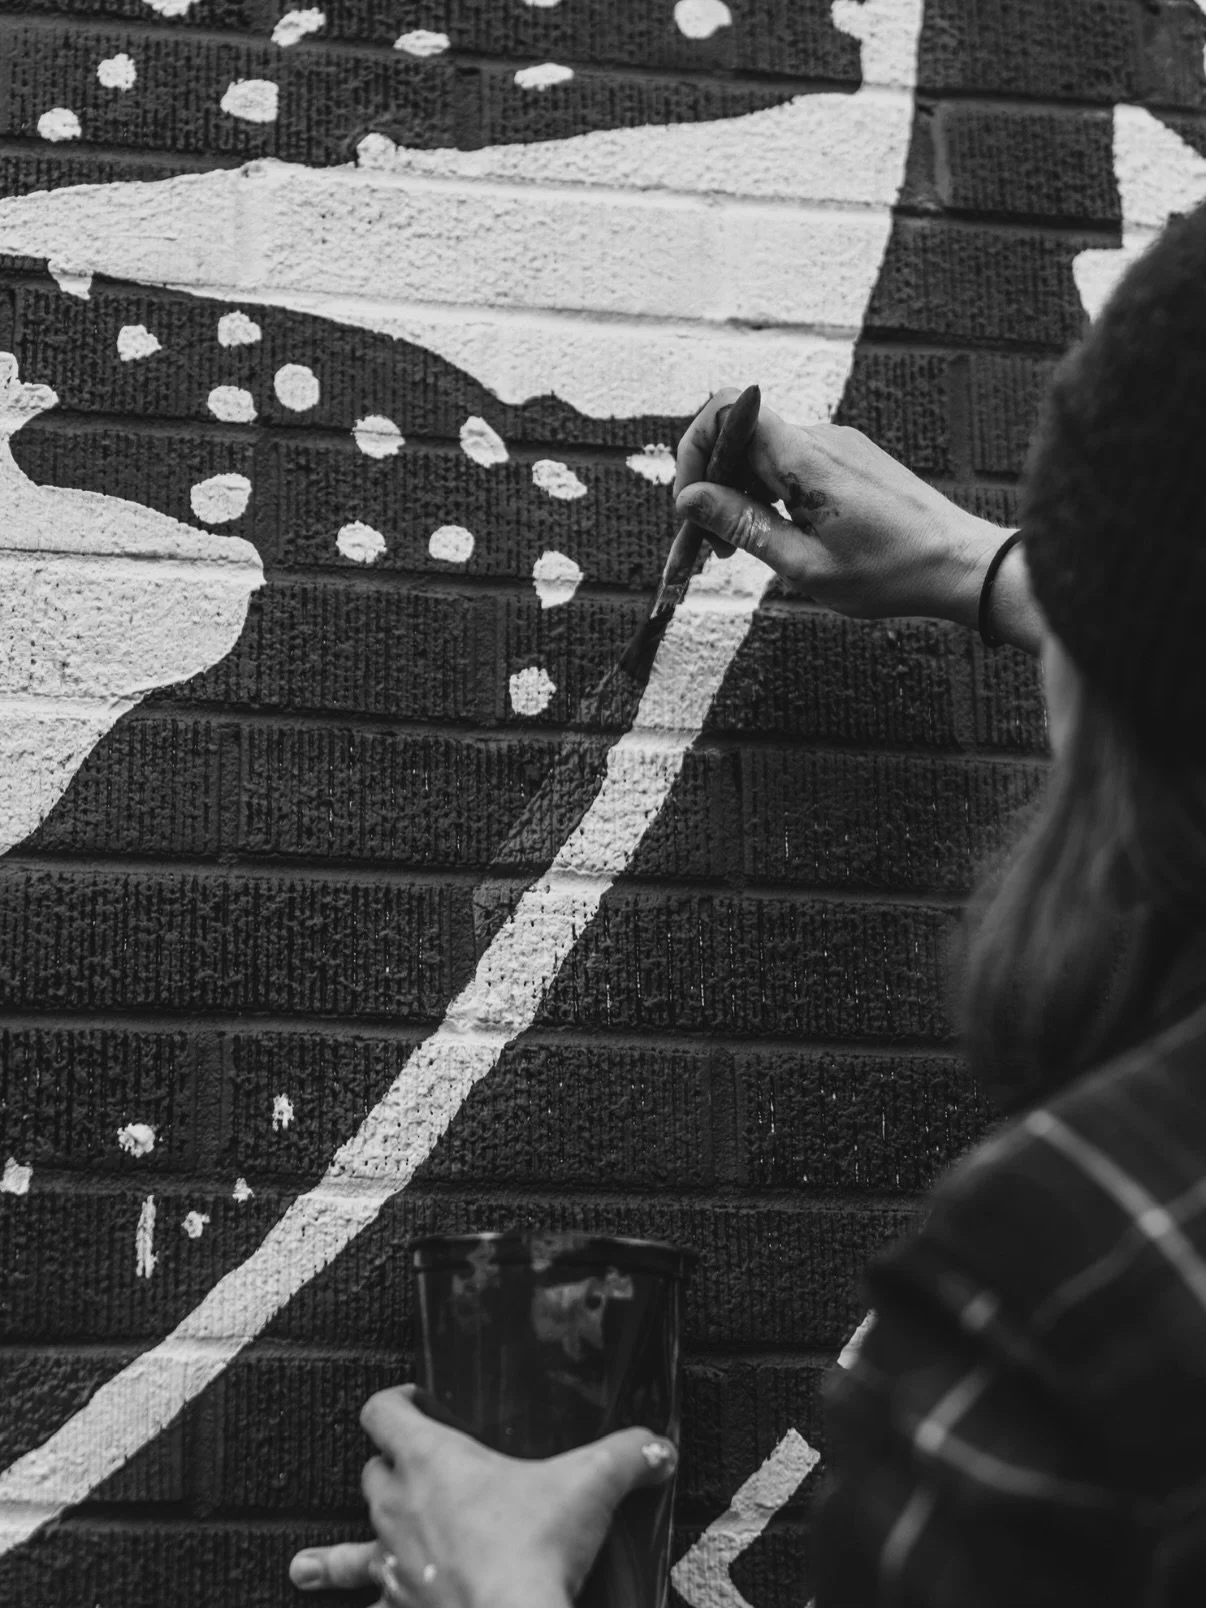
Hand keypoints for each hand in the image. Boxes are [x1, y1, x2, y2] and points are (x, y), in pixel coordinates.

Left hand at [288, 1386, 677, 1607]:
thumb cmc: (533, 1550)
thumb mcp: (590, 1485)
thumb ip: (628, 1456)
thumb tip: (661, 1448)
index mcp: (431, 1460)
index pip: (383, 1410)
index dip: (394, 1399)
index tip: (414, 1398)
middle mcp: (399, 1507)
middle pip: (372, 1472)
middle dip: (388, 1468)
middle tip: (411, 1466)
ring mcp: (392, 1566)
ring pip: (349, 1549)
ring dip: (334, 1555)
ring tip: (305, 1567)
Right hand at [675, 389, 1036, 643]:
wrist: (963, 565)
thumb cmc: (890, 574)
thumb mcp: (804, 564)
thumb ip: (744, 526)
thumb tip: (690, 499)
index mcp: (805, 458)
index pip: (726, 410)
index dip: (694, 448)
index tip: (690, 504)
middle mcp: (820, 439)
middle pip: (740, 438)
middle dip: (711, 487)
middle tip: (707, 548)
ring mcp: (838, 447)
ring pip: (765, 455)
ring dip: (740, 496)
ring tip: (738, 552)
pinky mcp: (852, 460)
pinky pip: (793, 466)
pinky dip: (770, 496)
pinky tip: (778, 539)